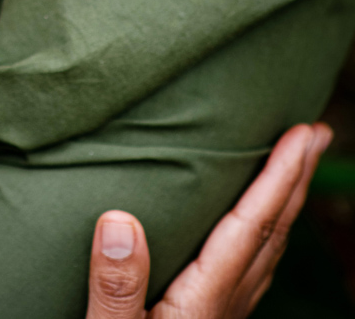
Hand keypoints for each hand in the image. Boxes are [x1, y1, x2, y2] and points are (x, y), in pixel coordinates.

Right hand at [85, 122, 331, 318]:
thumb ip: (116, 288)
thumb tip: (121, 218)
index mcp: (203, 304)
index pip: (250, 228)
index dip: (278, 177)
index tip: (302, 134)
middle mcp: (223, 311)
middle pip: (272, 236)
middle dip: (296, 181)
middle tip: (317, 133)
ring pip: (268, 256)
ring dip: (285, 206)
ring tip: (294, 169)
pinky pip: (253, 273)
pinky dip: (263, 240)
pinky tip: (255, 238)